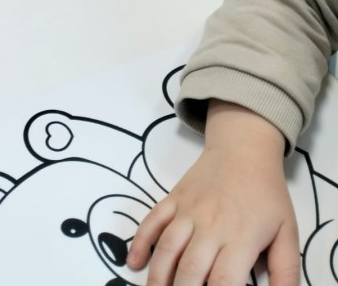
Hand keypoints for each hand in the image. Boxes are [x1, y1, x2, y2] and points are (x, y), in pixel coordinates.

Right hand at [127, 102, 298, 285]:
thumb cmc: (267, 195)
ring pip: (166, 249)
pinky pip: (151, 220)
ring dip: (157, 278)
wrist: (244, 149)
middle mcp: (210, 225)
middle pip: (189, 271)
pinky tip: (134, 262)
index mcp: (240, 238)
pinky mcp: (173, 198)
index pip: (222, 282)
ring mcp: (187, 210)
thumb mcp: (288, 234)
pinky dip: (140, 242)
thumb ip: (286, 273)